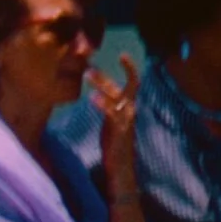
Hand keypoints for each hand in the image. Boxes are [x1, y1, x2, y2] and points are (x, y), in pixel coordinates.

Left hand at [87, 54, 140, 172]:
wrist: (120, 167)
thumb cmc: (114, 141)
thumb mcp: (110, 118)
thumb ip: (107, 103)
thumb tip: (98, 88)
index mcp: (128, 107)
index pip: (133, 84)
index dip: (131, 69)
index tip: (124, 54)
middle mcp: (130, 111)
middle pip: (122, 88)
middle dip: (105, 77)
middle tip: (87, 67)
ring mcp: (126, 121)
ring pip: (117, 98)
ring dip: (103, 84)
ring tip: (87, 74)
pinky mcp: (120, 131)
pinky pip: (113, 115)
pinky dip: (104, 104)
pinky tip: (93, 98)